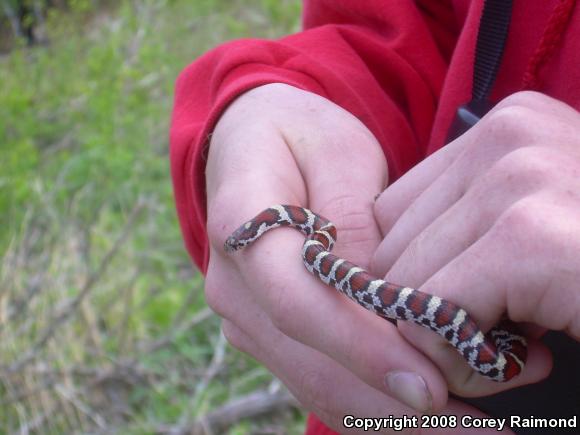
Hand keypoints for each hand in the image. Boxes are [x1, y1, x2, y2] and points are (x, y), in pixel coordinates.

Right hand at [204, 84, 535, 431]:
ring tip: (470, 423)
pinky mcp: (269, 332)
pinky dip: (373, 403)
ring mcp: (247, 315)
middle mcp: (234, 284)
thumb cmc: (302, 136)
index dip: (359, 347)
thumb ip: (356, 222)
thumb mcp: (339, 154)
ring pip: (317, 386)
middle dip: (393, 401)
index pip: (295, 300)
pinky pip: (320, 381)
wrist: (254, 146)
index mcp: (240, 224)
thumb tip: (388, 298)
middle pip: (309, 363)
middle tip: (479, 423)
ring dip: (390, 414)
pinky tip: (430, 411)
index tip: (429, 384)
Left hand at [372, 91, 578, 395]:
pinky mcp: (536, 238)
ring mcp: (523, 178)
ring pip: (403, 283)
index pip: (393, 215)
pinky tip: (537, 356)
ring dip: (447, 337)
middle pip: (390, 248)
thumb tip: (379, 271)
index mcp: (507, 131)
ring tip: (526, 343)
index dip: (415, 274)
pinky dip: (462, 359)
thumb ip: (463, 231)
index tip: (472, 306)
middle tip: (504, 335)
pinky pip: (435, 310)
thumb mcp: (531, 233)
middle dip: (427, 309)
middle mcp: (509, 137)